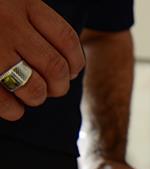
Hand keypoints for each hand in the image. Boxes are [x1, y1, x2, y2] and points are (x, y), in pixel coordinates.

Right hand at [0, 0, 85, 119]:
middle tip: (54, 89)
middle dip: (59, 86)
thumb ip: (30, 19)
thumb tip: (65, 63)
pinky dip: (12, 110)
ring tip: (34, 96)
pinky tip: (14, 109)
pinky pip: (1, 99)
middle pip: (54, 67)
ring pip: (32, 86)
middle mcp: (8, 23)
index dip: (75, 61)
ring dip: (38, 98)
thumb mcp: (10, 2)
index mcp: (22, 2)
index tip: (72, 70)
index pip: (66, 38)